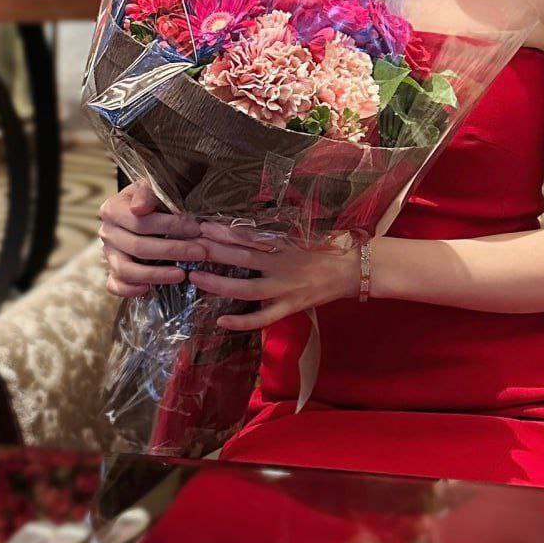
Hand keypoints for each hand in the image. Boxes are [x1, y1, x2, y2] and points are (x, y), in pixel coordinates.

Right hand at [98, 180, 206, 298]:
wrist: (146, 209)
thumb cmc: (154, 198)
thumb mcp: (154, 187)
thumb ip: (149, 193)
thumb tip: (139, 208)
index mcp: (112, 209)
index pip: (140, 222)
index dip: (169, 226)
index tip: (195, 228)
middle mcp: (107, 233)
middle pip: (137, 247)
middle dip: (172, 250)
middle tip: (200, 252)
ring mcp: (109, 254)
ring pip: (126, 270)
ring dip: (156, 274)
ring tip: (181, 274)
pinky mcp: (113, 272)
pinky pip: (115, 286)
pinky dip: (130, 290)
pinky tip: (149, 289)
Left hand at [189, 222, 359, 329]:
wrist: (353, 269)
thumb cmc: (326, 246)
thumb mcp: (302, 230)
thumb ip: (275, 228)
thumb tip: (244, 220)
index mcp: (285, 243)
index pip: (250, 235)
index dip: (225, 231)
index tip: (203, 225)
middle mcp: (283, 266)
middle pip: (243, 259)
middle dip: (215, 252)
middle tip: (190, 246)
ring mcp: (285, 290)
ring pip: (248, 289)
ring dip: (219, 284)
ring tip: (195, 277)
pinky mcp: (290, 308)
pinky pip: (263, 319)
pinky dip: (242, 322)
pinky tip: (220, 320)